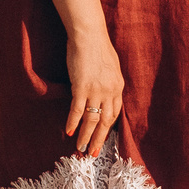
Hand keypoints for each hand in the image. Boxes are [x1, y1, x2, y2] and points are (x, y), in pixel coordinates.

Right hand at [64, 28, 125, 157]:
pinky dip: (74, 123)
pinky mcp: (81, 87)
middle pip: (105, 122)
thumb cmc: (97, 47)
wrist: (88, 35)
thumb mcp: (111, 67)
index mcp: (118, 87)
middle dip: (98, 139)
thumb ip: (109, 82)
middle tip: (93, 153)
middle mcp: (110, 91)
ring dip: (86, 136)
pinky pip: (78, 110)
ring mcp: (96, 90)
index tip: (101, 139)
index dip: (107, 129)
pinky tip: (70, 132)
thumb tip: (105, 92)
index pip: (114, 114)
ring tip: (81, 149)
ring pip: (92, 120)